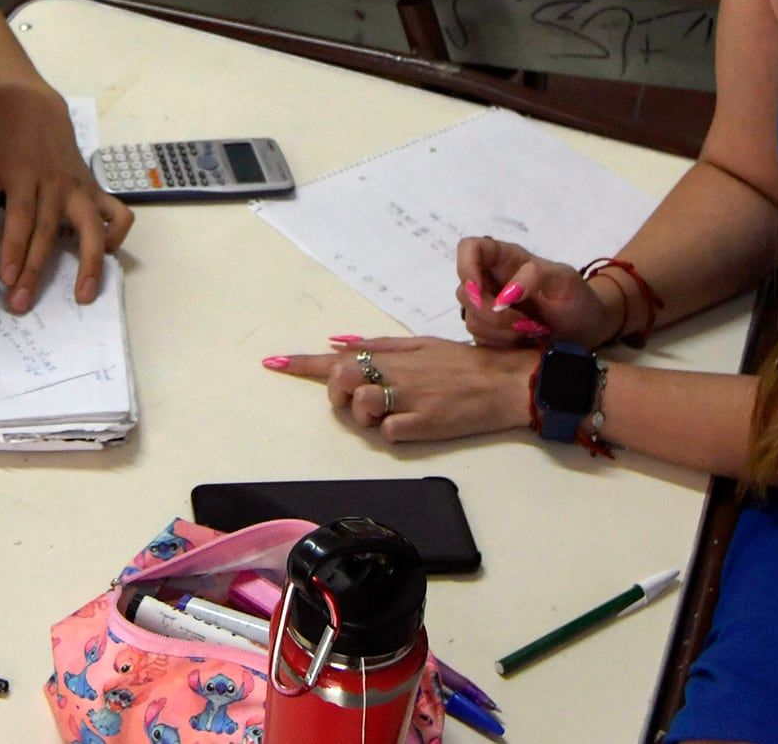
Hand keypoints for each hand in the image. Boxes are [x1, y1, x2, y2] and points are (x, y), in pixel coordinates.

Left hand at [0, 84, 133, 311]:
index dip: (14, 248)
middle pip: (48, 231)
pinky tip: (104, 254)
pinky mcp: (95, 189)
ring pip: (92, 227)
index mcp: (23, 176)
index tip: (6, 279)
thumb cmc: (1, 147)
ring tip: (85, 295)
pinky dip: (116, 235)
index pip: (21, 217)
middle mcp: (56, 184)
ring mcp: (80, 187)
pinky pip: (118, 213)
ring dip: (91, 262)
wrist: (35, 112)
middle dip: (36, 269)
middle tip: (22, 303)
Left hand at [267, 336, 537, 442]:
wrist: (504, 381)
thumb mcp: (421, 344)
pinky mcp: (423, 424)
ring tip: (396, 409)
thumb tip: (338, 343)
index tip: (273, 362)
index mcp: (393, 354)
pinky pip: (390, 433)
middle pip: (342, 381)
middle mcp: (396, 373)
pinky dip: (395, 432)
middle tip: (357, 399)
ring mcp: (408, 399)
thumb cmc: (463, 362)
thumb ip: (379, 345)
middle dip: (339, 393)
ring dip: (369, 415)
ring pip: (362, 409)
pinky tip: (415, 422)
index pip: (337, 358)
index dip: (302, 363)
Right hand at [455, 237, 618, 347]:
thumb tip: (503, 295)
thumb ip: (536, 276)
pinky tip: (523, 342)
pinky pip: (479, 338)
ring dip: (499, 330)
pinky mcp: (490, 332)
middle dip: (489, 312)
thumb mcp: (565, 280)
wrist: (587, 331)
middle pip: (465, 290)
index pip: (469, 248)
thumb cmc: (578, 299)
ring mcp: (489, 307)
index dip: (465, 268)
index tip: (479, 293)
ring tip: (530, 331)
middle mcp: (492, 280)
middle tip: (522, 323)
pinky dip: (500, 343)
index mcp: (506, 259)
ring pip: (470, 317)